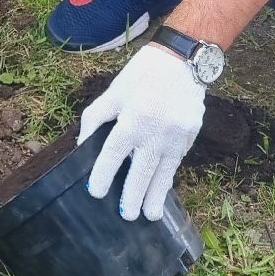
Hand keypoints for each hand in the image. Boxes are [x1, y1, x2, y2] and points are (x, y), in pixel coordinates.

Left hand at [78, 44, 205, 221]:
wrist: (183, 59)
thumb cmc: (143, 74)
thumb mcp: (114, 91)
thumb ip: (96, 117)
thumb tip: (83, 145)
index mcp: (133, 118)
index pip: (114, 153)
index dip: (102, 174)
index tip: (95, 192)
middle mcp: (156, 131)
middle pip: (141, 171)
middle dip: (133, 196)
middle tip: (127, 216)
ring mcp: (177, 135)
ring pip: (164, 172)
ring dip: (156, 195)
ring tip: (150, 215)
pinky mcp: (191, 134)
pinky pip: (176, 160)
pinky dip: (168, 174)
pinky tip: (162, 186)